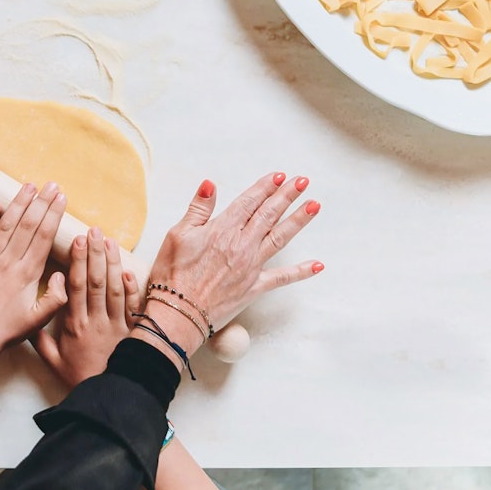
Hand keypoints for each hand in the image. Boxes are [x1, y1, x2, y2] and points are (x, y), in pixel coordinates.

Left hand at [0, 182, 69, 360]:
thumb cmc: (6, 330)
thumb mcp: (38, 320)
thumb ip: (57, 298)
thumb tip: (64, 276)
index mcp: (27, 274)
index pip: (43, 236)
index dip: (53, 215)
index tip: (62, 198)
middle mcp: (8, 262)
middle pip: (27, 225)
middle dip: (41, 202)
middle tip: (52, 185)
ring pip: (6, 224)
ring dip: (18, 203)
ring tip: (29, 186)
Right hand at [32, 227, 138, 387]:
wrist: (108, 397)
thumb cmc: (80, 378)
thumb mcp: (52, 361)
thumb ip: (39, 339)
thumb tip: (29, 318)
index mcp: (75, 325)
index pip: (75, 287)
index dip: (77, 262)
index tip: (77, 241)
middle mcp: (95, 321)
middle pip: (95, 281)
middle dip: (95, 254)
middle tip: (94, 231)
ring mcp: (116, 325)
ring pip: (115, 288)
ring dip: (112, 263)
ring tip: (110, 241)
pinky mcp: (132, 331)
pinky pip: (133, 306)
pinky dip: (133, 287)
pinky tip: (129, 269)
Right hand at [134, 173, 321, 365]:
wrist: (178, 313)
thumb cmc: (172, 275)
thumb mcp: (177, 235)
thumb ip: (198, 208)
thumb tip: (211, 184)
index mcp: (222, 230)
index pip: (249, 202)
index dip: (265, 186)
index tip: (279, 175)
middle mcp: (241, 245)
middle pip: (269, 214)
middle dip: (287, 195)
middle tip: (303, 181)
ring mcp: (251, 266)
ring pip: (280, 238)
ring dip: (298, 220)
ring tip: (314, 205)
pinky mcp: (254, 287)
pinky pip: (282, 278)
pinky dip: (302, 271)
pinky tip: (318, 264)